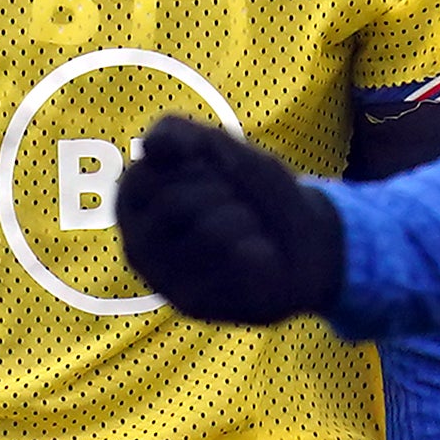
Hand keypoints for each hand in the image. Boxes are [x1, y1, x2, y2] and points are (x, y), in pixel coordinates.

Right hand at [118, 115, 345, 323]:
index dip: (201, 161)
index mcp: (135, 197)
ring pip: (207, 233)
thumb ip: (181, 135)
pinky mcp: (192, 303)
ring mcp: (161, 276)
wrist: (305, 247)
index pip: (153, 165)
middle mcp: (136, 239)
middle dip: (224, 193)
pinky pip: (233, 264)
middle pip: (175, 202)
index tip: (218, 170)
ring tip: (250, 228)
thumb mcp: (224, 149)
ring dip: (244, 220)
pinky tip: (260, 255)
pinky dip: (259, 248)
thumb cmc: (254, 195)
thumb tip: (149, 145)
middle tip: (238, 204)